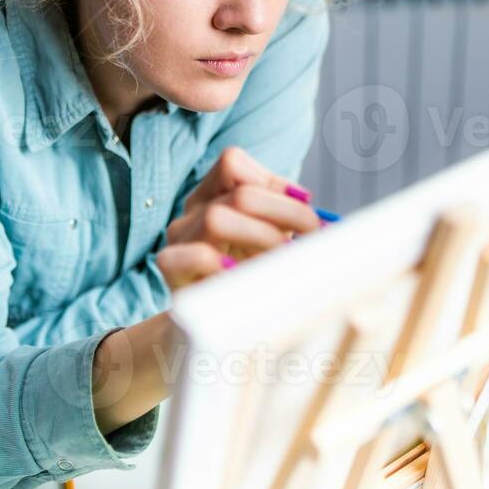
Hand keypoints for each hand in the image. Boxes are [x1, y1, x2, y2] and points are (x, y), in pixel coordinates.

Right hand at [155, 146, 319, 289]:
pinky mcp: (171, 270)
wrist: (206, 326)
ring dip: (262, 238)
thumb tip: (317, 213)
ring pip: (217, 218)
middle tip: (310, 238)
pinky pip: (194, 255)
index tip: (304, 210)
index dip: (274, 184)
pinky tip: (242, 276)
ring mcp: (177, 239)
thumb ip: (284, 217)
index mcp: (212, 194)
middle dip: (285, 215)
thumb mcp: (266, 239)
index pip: (233, 162)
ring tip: (279, 262)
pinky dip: (223, 265)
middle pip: (240, 194)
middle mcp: (191, 211)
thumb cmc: (244, 276)